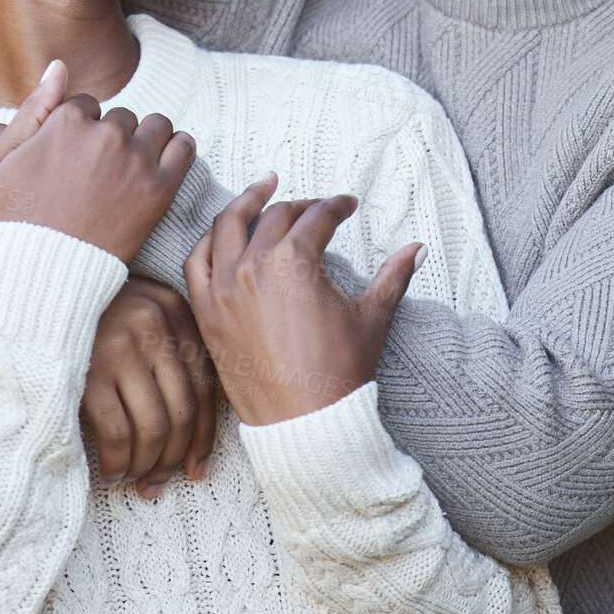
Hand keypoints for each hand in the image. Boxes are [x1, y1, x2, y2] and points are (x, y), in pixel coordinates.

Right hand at [0, 93, 195, 262]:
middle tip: (100, 174)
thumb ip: (33, 108)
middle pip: (121, 118)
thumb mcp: (2, 159)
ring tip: (131, 169)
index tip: (75, 158)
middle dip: (113, 138)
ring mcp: (135, 160)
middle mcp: (105, 133)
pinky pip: (184, 148)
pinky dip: (177, 150)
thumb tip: (59, 66)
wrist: (42, 271)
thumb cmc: (14, 219)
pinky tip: (163, 165)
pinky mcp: (160, 189)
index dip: (80, 131)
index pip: (86, 106)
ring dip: (147, 140)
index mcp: (66, 120)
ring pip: (156, 126)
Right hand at [81, 276, 218, 497]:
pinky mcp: (89, 371)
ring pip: (154, 427)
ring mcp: (122, 346)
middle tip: (157, 484)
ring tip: (132, 478)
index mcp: (174, 310)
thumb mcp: (141, 313)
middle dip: (173, 458)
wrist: (33, 295)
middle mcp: (154, 324)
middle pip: (183, 410)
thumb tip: (207, 415)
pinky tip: (109, 473)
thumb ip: (172, 348)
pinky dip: (117, 461)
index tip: (196, 468)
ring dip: (145, 465)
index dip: (203, 435)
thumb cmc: (91, 312)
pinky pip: (117, 433)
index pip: (204, 384)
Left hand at [184, 174, 424, 425]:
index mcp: (295, 261)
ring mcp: (224, 288)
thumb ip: (393, 276)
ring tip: (262, 189)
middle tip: (316, 209)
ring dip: (246, 202)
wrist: (308, 424)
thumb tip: (417, 249)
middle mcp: (254, 266)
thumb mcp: (373, 317)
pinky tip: (222, 234)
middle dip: (301, 206)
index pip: (317, 217)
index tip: (347, 206)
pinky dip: (207, 241)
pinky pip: (196, 262)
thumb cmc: (341, 373)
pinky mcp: (206, 312)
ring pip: (227, 225)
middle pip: (275, 216)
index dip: (337, 207)